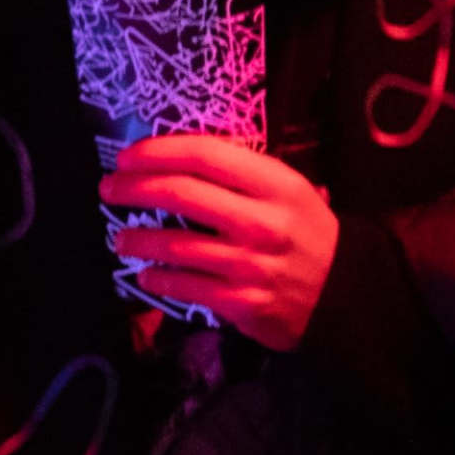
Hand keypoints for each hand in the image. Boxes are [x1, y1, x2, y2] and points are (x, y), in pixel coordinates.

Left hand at [102, 132, 341, 348]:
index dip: (156, 151)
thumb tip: (177, 160)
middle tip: (108, 189)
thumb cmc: (306, 234)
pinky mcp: (241, 303)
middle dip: (133, 188)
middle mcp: (261, 221)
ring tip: (120, 238)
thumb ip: (241, 177)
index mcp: (275, 183)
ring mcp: (249, 264)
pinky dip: (157, 279)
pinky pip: (184, 286)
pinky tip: (146, 275)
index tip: (127, 157)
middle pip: (180, 193)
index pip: (203, 155)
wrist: (346, 294)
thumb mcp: (289, 192)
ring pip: (174, 244)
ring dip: (136, 239)